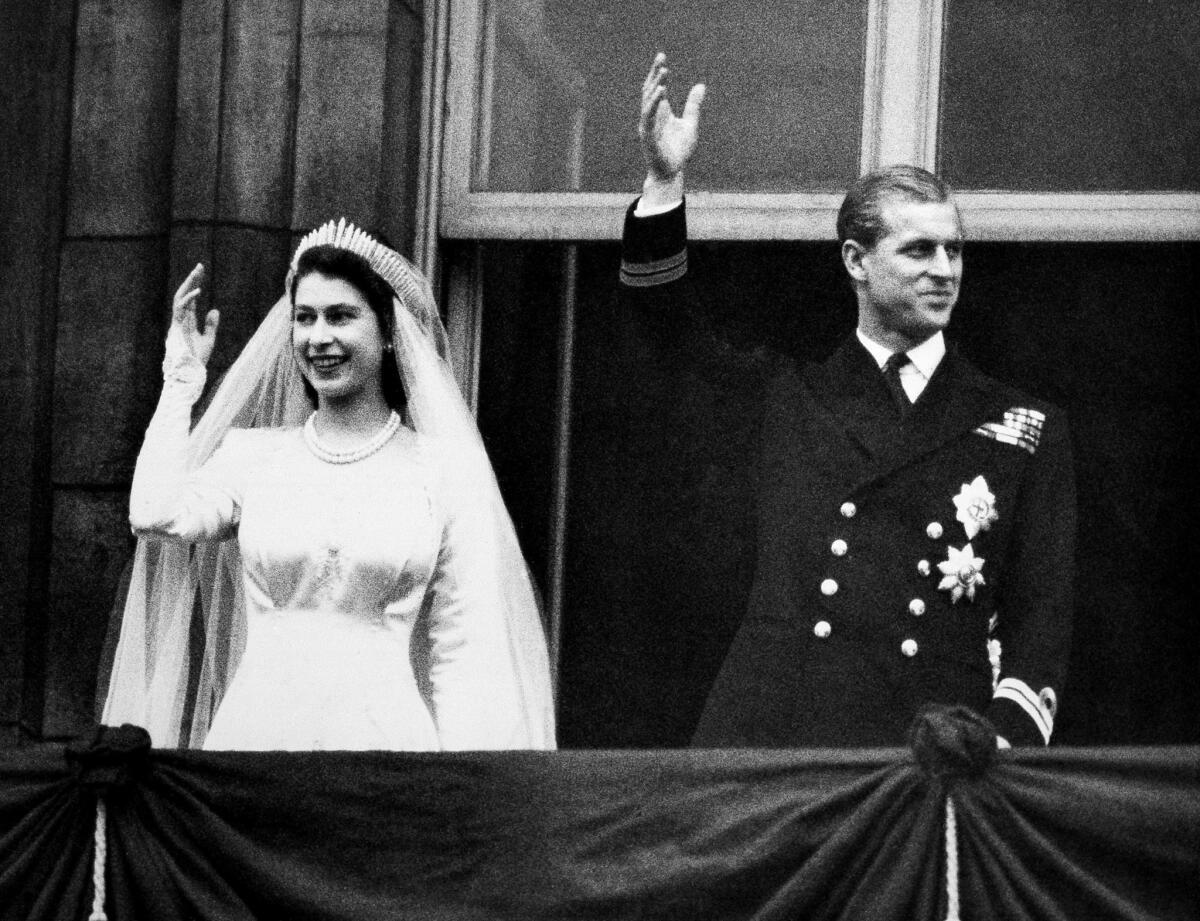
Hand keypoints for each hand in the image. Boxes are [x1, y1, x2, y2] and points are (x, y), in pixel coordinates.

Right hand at [169, 263, 218, 365]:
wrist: (190, 374)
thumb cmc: (197, 360)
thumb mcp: (209, 340)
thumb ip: (210, 325)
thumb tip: (214, 309)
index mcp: (186, 322)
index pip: (189, 300)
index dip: (195, 286)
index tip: (201, 273)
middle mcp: (180, 320)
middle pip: (184, 294)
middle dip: (191, 280)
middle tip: (200, 266)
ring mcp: (177, 323)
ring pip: (180, 297)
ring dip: (189, 284)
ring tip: (198, 272)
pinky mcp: (177, 327)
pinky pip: (181, 309)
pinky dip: (189, 299)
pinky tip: (198, 291)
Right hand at [639, 53, 705, 184]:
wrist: (672, 173)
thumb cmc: (679, 151)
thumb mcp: (690, 124)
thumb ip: (693, 105)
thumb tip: (701, 85)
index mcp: (660, 113)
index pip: (656, 88)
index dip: (658, 73)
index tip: (662, 58)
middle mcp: (651, 117)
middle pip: (649, 90)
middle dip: (654, 74)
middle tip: (661, 57)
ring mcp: (647, 126)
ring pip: (648, 101)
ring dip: (655, 86)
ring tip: (664, 72)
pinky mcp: (647, 137)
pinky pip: (648, 117)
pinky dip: (653, 104)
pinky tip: (661, 93)